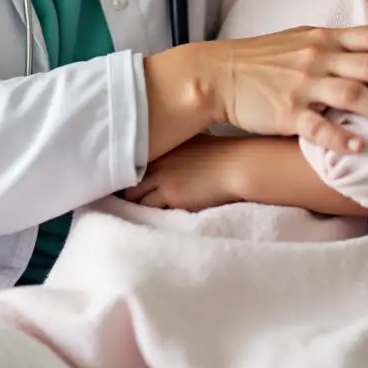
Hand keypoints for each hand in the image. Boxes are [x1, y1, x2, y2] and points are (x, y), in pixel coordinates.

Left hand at [125, 135, 244, 211]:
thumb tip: (176, 161)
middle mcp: (158, 160)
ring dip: (136, 207)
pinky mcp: (170, 195)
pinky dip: (148, 216)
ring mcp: (162, 178)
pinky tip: (149, 222)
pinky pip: (150, 209)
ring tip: (135, 218)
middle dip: (128, 194)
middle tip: (128, 207)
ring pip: (135, 198)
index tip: (129, 188)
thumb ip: (179, 151)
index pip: (134, 164)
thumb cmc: (225, 155)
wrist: (238, 165)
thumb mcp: (196, 144)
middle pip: (129, 181)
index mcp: (163, 147)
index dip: (130, 178)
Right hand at [203, 24, 367, 154]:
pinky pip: (318, 126)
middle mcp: (318, 57)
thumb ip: (336, 46)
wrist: (217, 75)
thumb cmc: (262, 61)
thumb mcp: (301, 40)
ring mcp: (302, 85)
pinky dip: (342, 138)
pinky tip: (362, 150)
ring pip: (355, 95)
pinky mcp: (285, 112)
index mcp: (325, 38)